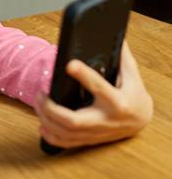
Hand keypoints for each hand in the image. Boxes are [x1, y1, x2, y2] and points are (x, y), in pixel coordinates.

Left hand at [34, 40, 152, 148]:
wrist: (141, 120)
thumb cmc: (133, 93)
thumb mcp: (131, 74)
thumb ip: (121, 56)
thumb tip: (114, 35)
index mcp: (118, 102)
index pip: (99, 88)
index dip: (84, 76)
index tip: (70, 64)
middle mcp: (105, 120)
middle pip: (73, 121)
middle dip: (51, 109)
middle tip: (40, 94)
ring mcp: (96, 132)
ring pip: (66, 133)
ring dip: (46, 119)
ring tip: (38, 103)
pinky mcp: (89, 139)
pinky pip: (67, 143)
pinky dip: (51, 136)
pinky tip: (42, 124)